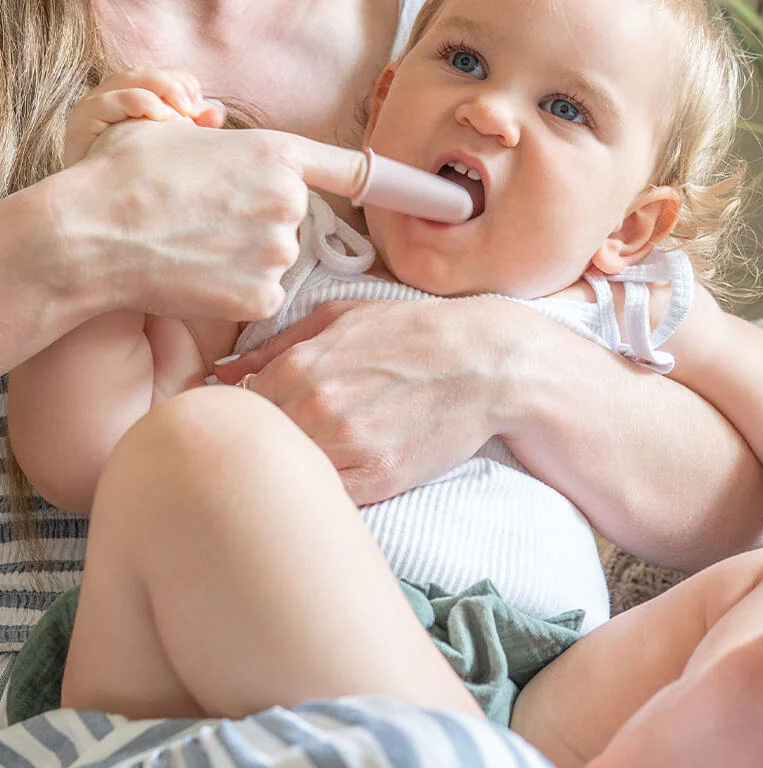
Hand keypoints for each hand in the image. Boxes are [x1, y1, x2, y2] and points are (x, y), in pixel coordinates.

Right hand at [64, 68, 224, 165]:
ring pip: (126, 82)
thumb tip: (217, 111)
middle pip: (143, 74)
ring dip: (159, 90)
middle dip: (172, 84)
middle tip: (193, 104)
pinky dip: (136, 103)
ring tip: (183, 109)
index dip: (181, 80)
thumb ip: (194, 129)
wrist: (100, 208)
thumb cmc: (138, 179)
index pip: (159, 76)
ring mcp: (95, 109)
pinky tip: (160, 115)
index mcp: (133, 98)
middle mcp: (112, 98)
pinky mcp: (82, 124)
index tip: (199, 100)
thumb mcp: (172, 150)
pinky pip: (107, 103)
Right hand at [64, 117, 369, 321]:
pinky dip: (236, 292)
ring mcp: (278, 252)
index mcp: (275, 154)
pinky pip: (262, 295)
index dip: (380, 180)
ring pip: (275, 259)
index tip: (416, 194)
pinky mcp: (262, 296)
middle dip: (260, 221)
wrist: (91, 235)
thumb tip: (218, 122)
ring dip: (247, 258)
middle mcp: (288, 202)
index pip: (345, 168)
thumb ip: (220, 137)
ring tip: (194, 249)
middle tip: (208, 221)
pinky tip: (200, 279)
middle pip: (292, 219)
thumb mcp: (173, 130)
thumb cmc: (125, 176)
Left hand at [214, 298, 517, 503]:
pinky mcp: (380, 479)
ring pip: (292, 474)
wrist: (483, 362)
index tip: (265, 419)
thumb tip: (224, 372)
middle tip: (291, 441)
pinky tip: (343, 471)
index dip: (249, 417)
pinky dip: (328, 490)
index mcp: (299, 369)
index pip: (239, 410)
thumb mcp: (342, 318)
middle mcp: (317, 409)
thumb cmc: (413, 333)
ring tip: (321, 455)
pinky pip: (330, 496)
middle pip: (261, 446)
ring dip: (298, 469)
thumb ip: (277, 345)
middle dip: (269, 445)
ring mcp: (348, 447)